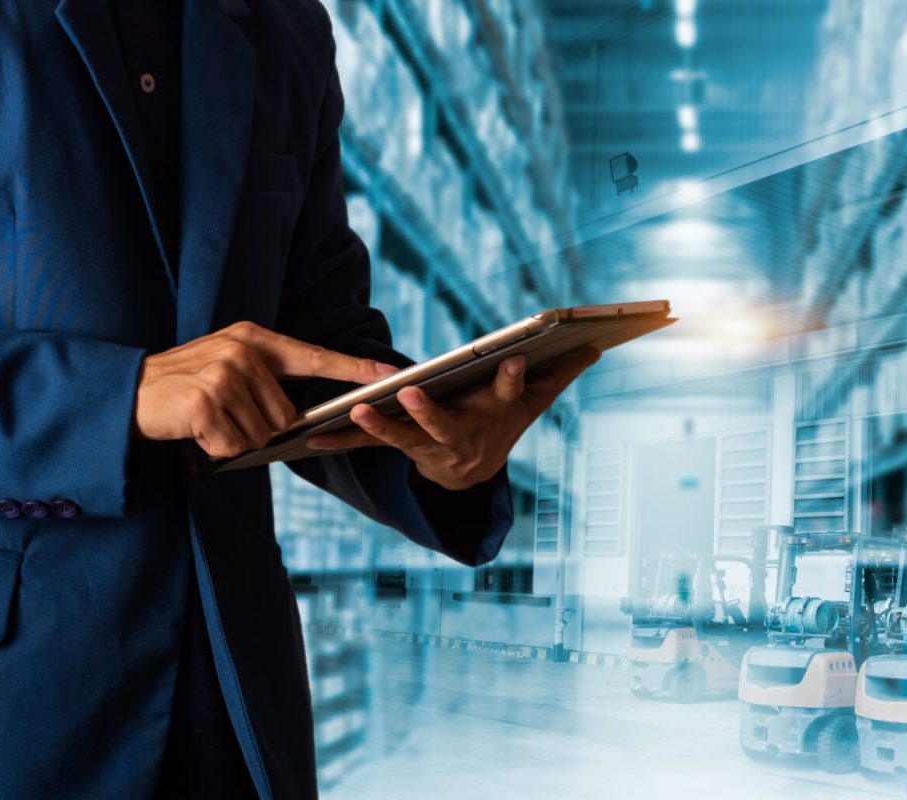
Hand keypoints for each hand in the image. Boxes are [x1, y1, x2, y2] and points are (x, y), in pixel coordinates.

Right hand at [134, 321, 396, 456]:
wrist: (127, 391)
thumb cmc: (184, 385)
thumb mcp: (227, 366)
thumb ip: (266, 381)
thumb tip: (299, 419)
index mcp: (254, 340)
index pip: (314, 356)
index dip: (354, 367)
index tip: (389, 374)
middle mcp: (243, 352)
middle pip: (286, 415)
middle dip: (258, 428)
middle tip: (222, 416)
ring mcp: (224, 375)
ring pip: (262, 434)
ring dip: (236, 440)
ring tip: (207, 421)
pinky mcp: (206, 403)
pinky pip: (235, 446)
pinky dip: (217, 449)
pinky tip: (196, 431)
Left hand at [304, 348, 600, 489]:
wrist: (472, 475)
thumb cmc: (501, 425)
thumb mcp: (532, 403)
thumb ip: (558, 375)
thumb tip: (596, 347)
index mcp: (492, 417)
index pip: (506, 395)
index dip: (510, 381)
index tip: (516, 361)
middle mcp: (458, 435)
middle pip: (444, 425)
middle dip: (429, 411)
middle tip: (411, 392)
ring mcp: (425, 446)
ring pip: (400, 438)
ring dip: (378, 426)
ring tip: (357, 410)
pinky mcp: (398, 448)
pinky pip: (367, 446)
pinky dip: (340, 440)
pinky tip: (310, 438)